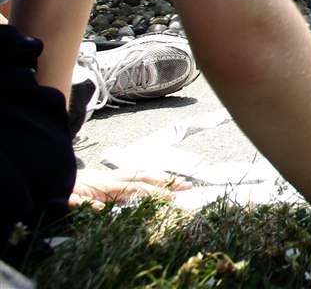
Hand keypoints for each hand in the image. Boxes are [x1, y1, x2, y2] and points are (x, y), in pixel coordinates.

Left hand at [69, 169, 191, 208]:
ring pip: (142, 173)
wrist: (53, 174)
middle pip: (146, 178)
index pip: (138, 189)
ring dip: (161, 177)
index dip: (156, 193)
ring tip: (179, 181)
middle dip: (168, 182)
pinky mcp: (110, 175)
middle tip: (188, 186)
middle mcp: (114, 177)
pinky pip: (135, 172)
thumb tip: (98, 207)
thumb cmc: (62, 191)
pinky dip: (149, 175)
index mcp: (107, 185)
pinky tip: (157, 178)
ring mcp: (113, 174)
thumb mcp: (69, 200)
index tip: (173, 198)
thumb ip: (82, 203)